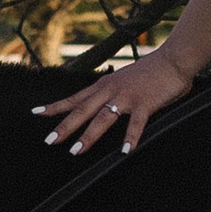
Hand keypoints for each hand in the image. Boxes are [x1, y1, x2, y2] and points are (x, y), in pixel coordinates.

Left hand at [37, 43, 200, 157]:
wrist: (173, 59)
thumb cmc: (152, 72)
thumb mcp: (125, 81)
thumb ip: (113, 93)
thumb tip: (105, 107)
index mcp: (105, 85)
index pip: (75, 98)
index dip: (55, 107)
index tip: (36, 113)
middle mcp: (111, 90)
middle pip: (82, 111)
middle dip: (64, 127)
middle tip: (50, 141)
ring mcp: (127, 97)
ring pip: (103, 118)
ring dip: (89, 136)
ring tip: (76, 151)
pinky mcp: (145, 103)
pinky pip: (136, 124)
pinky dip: (130, 138)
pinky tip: (125, 152)